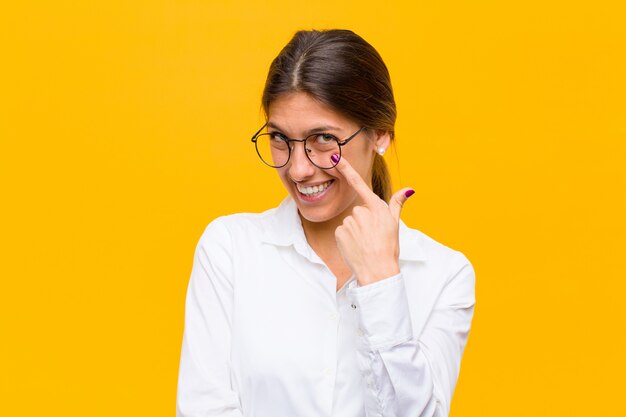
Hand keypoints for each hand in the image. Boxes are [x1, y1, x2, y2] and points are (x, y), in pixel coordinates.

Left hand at [333, 154, 413, 285]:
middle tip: (372, 236)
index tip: (334, 157)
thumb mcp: (395, 224)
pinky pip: (342, 232)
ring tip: (364, 243)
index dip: (345, 168)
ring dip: (355, 231)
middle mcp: (361, 211)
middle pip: (358, 211)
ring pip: (350, 222)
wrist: (377, 271)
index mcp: (376, 207)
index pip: (359, 183)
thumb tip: (409, 189)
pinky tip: (355, 247)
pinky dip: (347, 238)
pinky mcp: (340, 232)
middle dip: (362, 221)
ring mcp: (350, 222)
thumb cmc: (388, 248)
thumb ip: (397, 204)